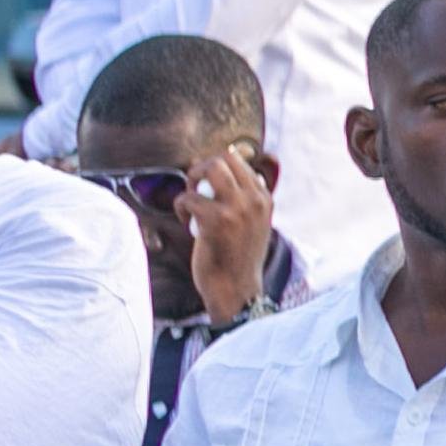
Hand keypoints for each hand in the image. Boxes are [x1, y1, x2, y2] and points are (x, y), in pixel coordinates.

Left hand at [178, 144, 276, 321]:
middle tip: (195, 188)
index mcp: (265, 199)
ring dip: (192, 180)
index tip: (205, 183)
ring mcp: (237, 209)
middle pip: (224, 157)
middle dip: (202, 168)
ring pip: (210, 168)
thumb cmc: (238, 257)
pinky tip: (189, 224)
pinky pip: (188, 197)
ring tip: (191, 201)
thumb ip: (248, 199)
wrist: (236, 288)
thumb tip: (234, 168)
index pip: (240, 162)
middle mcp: (255, 200)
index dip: (216, 167)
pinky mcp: (216, 220)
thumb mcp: (254, 224)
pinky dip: (181, 208)